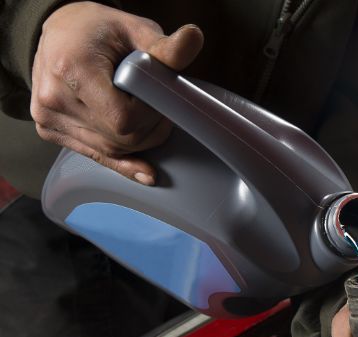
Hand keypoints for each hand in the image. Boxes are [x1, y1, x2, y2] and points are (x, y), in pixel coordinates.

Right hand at [31, 1, 203, 184]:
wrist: (62, 33)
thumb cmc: (99, 30)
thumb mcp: (136, 31)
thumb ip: (166, 47)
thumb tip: (194, 37)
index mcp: (72, 68)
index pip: (124, 119)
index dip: (152, 116)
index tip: (160, 97)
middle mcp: (54, 97)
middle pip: (120, 139)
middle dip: (150, 128)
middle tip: (158, 105)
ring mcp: (48, 117)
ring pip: (111, 150)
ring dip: (139, 140)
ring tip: (144, 112)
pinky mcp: (49, 130)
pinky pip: (95, 155)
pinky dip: (124, 159)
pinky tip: (146, 171)